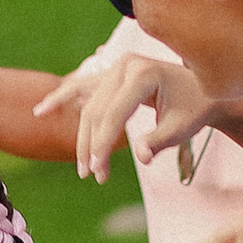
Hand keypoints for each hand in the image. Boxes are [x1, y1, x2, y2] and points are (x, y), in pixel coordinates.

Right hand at [53, 47, 242, 182]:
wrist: (201, 90)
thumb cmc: (194, 109)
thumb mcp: (181, 128)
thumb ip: (159, 141)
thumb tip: (142, 158)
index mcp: (143, 73)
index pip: (115, 113)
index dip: (103, 143)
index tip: (97, 171)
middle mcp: (125, 65)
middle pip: (97, 110)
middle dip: (92, 146)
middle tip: (93, 176)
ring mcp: (116, 67)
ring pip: (88, 106)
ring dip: (83, 138)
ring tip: (83, 168)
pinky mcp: (111, 73)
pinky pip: (81, 88)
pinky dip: (61, 99)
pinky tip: (40, 111)